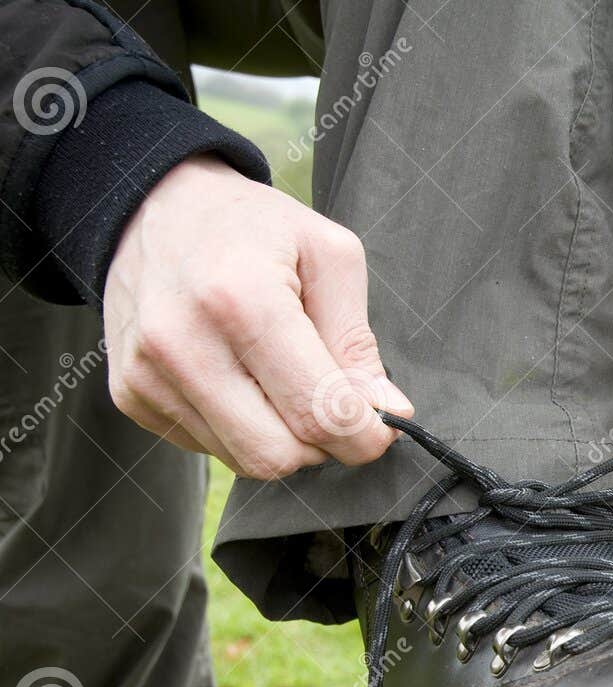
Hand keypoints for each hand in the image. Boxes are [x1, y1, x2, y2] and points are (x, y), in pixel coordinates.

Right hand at [104, 156, 412, 479]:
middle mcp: (182, 342)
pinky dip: (242, 429)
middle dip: (323, 446)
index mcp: (243, 300)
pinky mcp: (130, 393)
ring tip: (285, 382)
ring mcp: (147, 373)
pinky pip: (210, 448)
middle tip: (335, 408)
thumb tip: (387, 411)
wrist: (158, 205)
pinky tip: (243, 379)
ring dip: (283, 439)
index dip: (364, 437)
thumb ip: (359, 341)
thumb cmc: (256, 229)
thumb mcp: (329, 256)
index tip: (382, 428)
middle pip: (278, 455)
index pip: (318, 413)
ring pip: (244, 460)